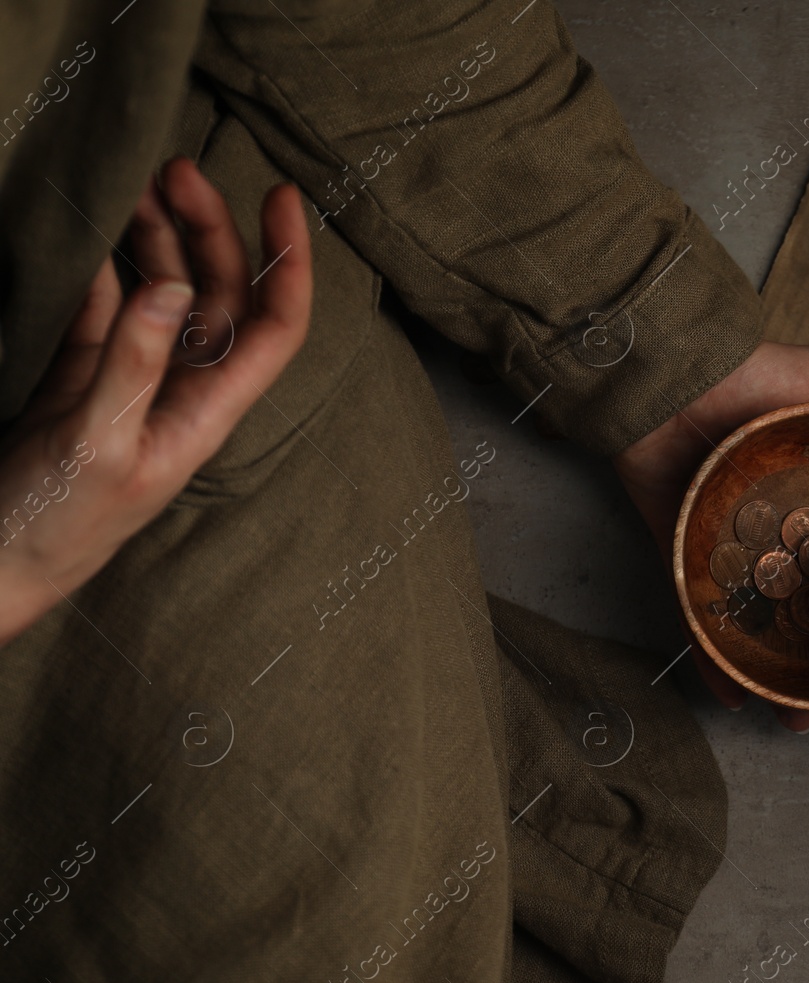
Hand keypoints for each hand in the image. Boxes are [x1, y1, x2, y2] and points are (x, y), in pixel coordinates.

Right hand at [0, 158, 310, 644]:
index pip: (273, 326)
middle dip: (207, 229)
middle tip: (173, 169)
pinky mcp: (83, 381)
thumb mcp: (99, 444)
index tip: (284, 196)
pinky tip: (83, 237)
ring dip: (154, 239)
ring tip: (128, 184)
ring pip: (164, 295)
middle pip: (219, 295)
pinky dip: (98, 271)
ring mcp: (134, 383)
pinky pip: (104, 312)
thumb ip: (133, 364)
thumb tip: (172, 286)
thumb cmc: (57, 524)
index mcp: (208, 411)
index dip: (289, 262)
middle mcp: (184, 392)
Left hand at [613, 341, 808, 730]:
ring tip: (799, 720)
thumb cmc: (750, 372)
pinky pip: (703, 623)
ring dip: (783, 680)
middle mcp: (786, 539)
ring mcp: (737, 558)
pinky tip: (733, 696)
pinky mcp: (688, 564)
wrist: (664, 376)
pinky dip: (714, 662)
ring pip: (769, 631)